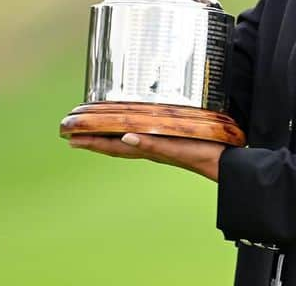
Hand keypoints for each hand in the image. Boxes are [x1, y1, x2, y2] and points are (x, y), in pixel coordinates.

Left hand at [68, 133, 225, 181]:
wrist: (225, 164)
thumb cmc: (203, 154)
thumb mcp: (176, 148)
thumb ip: (153, 144)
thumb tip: (125, 138)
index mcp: (149, 149)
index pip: (113, 146)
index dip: (92, 142)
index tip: (71, 138)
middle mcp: (150, 149)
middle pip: (114, 145)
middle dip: (93, 140)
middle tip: (71, 135)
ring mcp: (159, 147)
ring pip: (125, 142)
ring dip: (107, 138)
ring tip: (92, 134)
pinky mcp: (169, 142)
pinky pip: (141, 136)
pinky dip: (128, 133)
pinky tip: (129, 131)